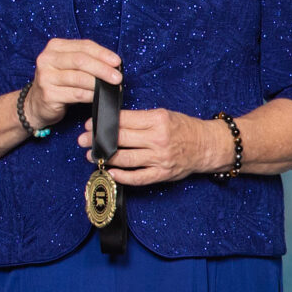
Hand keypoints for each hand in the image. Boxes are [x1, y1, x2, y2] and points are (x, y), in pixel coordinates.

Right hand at [21, 37, 121, 131]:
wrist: (36, 104)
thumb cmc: (59, 83)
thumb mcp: (69, 66)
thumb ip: (87, 60)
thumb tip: (113, 64)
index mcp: (55, 47)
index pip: (83, 46)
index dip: (103, 53)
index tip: (117, 62)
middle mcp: (47, 59)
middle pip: (81, 60)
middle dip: (102, 68)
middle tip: (117, 77)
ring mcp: (46, 77)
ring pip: (79, 77)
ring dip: (99, 83)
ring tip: (111, 88)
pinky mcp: (48, 94)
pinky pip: (76, 94)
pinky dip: (90, 95)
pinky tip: (98, 96)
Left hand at [90, 108, 234, 186]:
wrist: (207, 146)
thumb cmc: (184, 128)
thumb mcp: (164, 114)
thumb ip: (141, 118)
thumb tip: (114, 122)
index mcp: (158, 120)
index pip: (124, 120)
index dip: (104, 122)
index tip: (90, 124)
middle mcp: (158, 139)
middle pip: (121, 139)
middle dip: (98, 140)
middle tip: (83, 139)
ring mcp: (159, 158)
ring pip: (125, 159)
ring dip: (105, 158)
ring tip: (92, 155)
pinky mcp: (161, 174)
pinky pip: (138, 177)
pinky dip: (122, 176)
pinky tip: (110, 172)